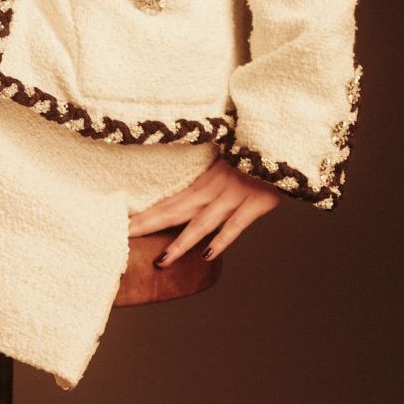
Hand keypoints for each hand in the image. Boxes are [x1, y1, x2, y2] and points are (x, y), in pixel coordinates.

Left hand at [126, 155, 284, 265]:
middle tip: (124, 239)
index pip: (169, 199)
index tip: (122, 224)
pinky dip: (221, 240)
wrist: (280, 142)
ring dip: (181, 243)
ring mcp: (233, 198)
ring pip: (201, 224)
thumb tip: (187, 171)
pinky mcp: (255, 204)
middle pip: (175, 211)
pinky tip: (207, 255)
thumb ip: (209, 169)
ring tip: (161, 261)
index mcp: (204, 178)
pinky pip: (235, 226)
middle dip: (148, 226)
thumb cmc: (252, 150)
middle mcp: (214, 189)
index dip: (145, 213)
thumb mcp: (226, 155)